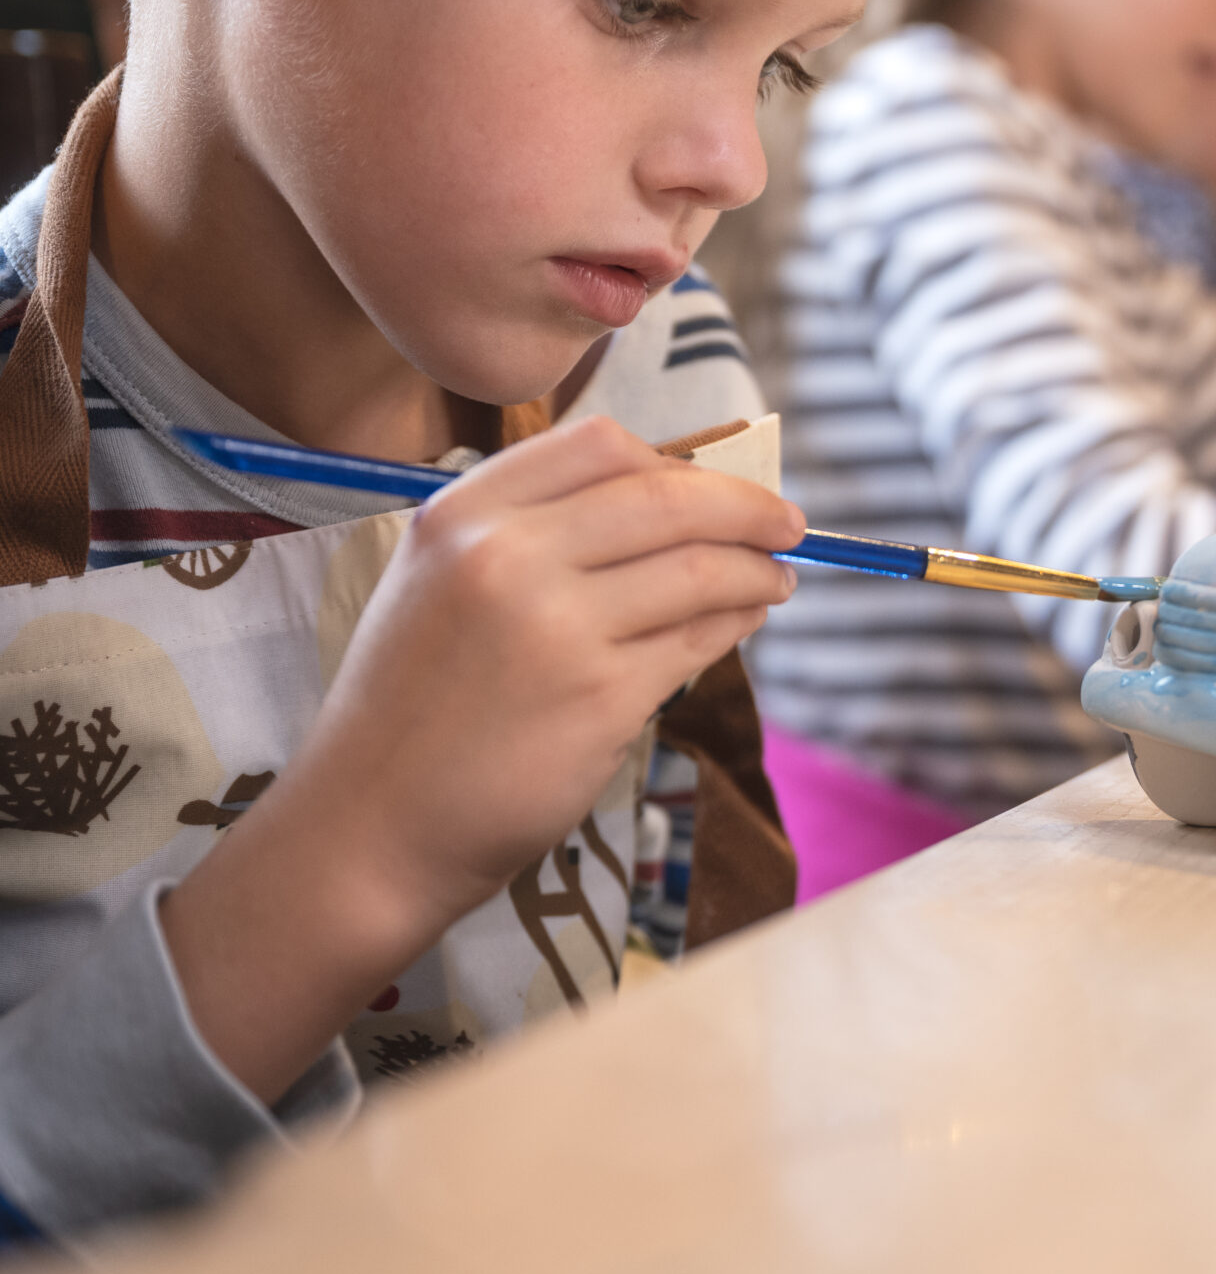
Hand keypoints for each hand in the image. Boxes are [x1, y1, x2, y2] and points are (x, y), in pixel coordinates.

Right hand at [161, 417, 802, 1099]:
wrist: (368, 829)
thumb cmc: (412, 708)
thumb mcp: (438, 585)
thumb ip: (535, 533)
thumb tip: (676, 498)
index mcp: (462, 514)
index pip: (601, 444)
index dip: (678, 458)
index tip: (719, 479)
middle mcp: (505, 556)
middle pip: (668, 496)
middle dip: (748, 506)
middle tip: (790, 523)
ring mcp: (556, 627)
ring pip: (699, 569)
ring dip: (758, 570)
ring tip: (777, 578)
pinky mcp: (600, 697)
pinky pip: (697, 640)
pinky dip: (737, 622)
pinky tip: (747, 621)